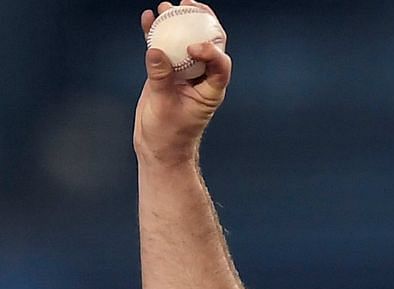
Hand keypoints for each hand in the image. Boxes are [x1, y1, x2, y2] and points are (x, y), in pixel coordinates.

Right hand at [133, 3, 232, 165]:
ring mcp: (184, 73)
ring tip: (167, 6)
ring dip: (177, 23)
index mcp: (211, 90)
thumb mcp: (164, 106)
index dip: (211, 51)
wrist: (158, 146)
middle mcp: (202, 78)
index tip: (193, 47)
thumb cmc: (168, 134)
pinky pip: (165, 48)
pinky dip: (158, 33)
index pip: (220, 64)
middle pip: (208, 45)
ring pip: (185, 43)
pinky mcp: (167, 72)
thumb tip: (156, 50)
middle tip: (188, 5)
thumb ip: (161, 78)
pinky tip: (149, 17)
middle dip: (200, 23)